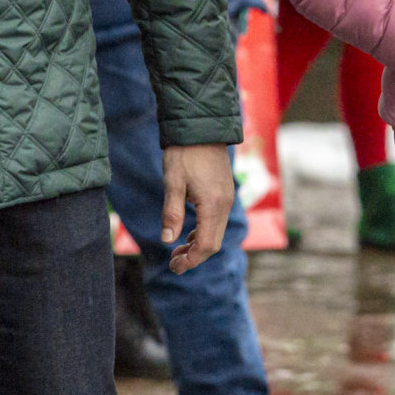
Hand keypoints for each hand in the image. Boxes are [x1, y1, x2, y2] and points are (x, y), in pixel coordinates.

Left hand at [160, 144, 235, 273]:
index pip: (205, 245)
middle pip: (214, 243)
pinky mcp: (224, 193)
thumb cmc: (184, 153)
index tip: (173, 267)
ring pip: (216, 233)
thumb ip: (171, 213)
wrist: (202, 127)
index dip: (190, 260)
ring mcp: (227, 198)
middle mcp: (224, 204)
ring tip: (177, 250)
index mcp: (213, 205)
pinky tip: (188, 233)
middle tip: (173, 262)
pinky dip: (204, 233)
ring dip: (198, 246)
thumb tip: (167, 240)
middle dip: (194, 257)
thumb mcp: (172, 182)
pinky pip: (217, 222)